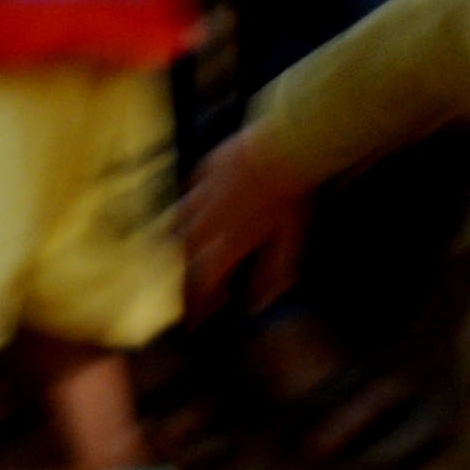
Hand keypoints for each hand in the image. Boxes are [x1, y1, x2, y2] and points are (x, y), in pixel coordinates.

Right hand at [176, 132, 311, 310]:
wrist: (282, 147)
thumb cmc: (291, 196)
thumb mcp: (292, 237)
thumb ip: (276, 270)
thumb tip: (261, 301)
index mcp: (226, 244)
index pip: (202, 283)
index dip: (197, 305)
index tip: (194, 321)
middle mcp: (205, 223)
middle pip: (183, 257)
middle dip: (185, 276)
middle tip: (191, 285)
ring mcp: (201, 195)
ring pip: (177, 224)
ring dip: (179, 241)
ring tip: (185, 251)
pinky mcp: (203, 170)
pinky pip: (187, 192)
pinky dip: (188, 205)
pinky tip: (193, 206)